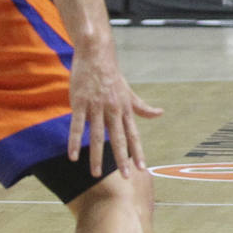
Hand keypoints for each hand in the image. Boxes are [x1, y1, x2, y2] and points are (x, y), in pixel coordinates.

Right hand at [67, 45, 162, 178]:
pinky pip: (77, 126)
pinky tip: (72, 156)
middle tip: (125, 177)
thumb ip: (142, 107)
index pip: (133, 134)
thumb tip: (160, 114)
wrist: (96, 54)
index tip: (142, 169)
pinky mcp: (80, 102)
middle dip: (122, 159)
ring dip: (97, 156)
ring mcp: (96, 106)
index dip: (138, 151)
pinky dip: (74, 141)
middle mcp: (113, 109)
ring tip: (95, 174)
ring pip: (97, 136)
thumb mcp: (129, 92)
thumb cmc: (113, 75)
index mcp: (125, 109)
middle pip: (118, 139)